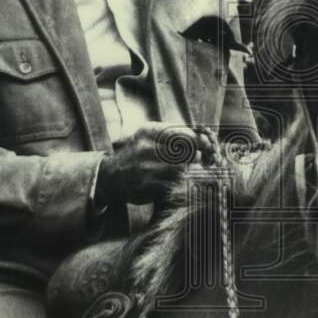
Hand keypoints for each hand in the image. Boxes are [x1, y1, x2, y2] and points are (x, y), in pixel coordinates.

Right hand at [94, 123, 213, 206]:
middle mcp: (146, 147)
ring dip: (190, 171)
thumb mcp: (149, 137)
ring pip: (181, 169)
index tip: (208, 145)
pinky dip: (181, 184)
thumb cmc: (137, 155)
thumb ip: (172, 135)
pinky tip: (181, 182)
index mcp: (148, 131)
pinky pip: (173, 184)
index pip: (182, 133)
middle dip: (197, 157)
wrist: (110, 176)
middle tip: (202, 161)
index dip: (199, 140)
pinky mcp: (148, 185)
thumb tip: (203, 138)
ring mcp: (146, 167)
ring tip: (192, 172)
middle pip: (184, 151)